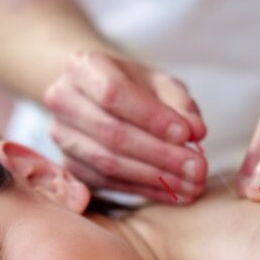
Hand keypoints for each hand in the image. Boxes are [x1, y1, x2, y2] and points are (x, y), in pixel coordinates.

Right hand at [44, 50, 207, 202]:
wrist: (96, 99)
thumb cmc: (133, 86)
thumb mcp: (159, 83)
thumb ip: (179, 103)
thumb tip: (195, 132)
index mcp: (82, 67)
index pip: (114, 93)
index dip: (151, 117)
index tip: (187, 135)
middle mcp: (63, 100)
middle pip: (111, 133)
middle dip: (160, 155)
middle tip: (198, 168)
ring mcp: (62, 136)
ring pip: (108, 164)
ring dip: (155, 178)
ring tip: (192, 185)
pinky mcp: (69, 166)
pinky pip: (109, 184)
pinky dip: (145, 190)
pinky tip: (174, 192)